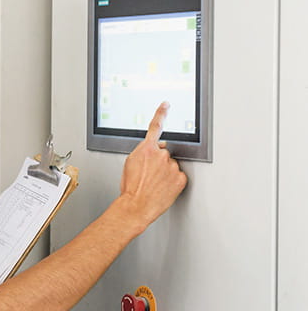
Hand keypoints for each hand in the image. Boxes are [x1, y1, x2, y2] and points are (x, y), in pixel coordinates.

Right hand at [119, 102, 187, 230]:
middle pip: (163, 152)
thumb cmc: (130, 188)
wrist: (137, 205)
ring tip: (154, 184)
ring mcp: (172, 166)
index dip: (161, 113)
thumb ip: (142, 152)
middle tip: (149, 175)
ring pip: (171, 165)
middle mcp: (161, 155)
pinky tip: (162, 188)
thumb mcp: (129, 164)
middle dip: (158, 161)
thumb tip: (152, 149)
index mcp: (146, 149)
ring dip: (165, 172)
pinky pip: (177, 176)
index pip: (155, 126)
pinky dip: (172, 181)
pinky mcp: (180, 178)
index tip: (166, 105)